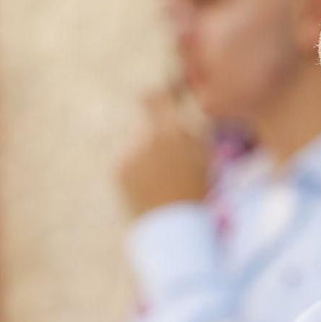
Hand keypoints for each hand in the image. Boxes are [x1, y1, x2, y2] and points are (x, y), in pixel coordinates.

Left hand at [115, 87, 211, 217]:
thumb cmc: (196, 190)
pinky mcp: (117, 168)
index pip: (153, 96)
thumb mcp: (203, 155)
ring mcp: (127, 153)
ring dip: (145, 150)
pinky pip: (127, 157)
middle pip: (145, 122)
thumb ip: (188, 127)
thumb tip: (176, 108)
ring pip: (135, 140)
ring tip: (161, 176)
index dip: (158, 95)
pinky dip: (136, 166)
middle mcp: (144, 137)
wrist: (173, 226)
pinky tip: (149, 184)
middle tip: (168, 155)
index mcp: (168, 131)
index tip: (163, 99)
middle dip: (156, 132)